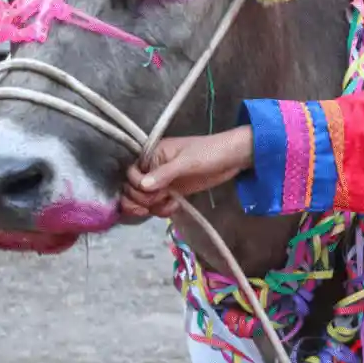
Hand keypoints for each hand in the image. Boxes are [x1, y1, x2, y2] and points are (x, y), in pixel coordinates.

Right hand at [121, 127, 253, 218]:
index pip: (131, 175)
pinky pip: (157, 204)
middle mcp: (154, 168)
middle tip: (161, 199)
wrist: (233, 159)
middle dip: (143, 199)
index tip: (152, 191)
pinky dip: (162, 209)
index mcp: (153, 154)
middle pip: (132, 189)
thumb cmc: (210, 153)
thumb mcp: (187, 162)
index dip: (138, 186)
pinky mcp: (172, 192)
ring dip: (152, 207)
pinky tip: (175, 206)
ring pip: (143, 200)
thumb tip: (142, 185)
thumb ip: (164, 173)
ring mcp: (163, 181)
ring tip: (170, 204)